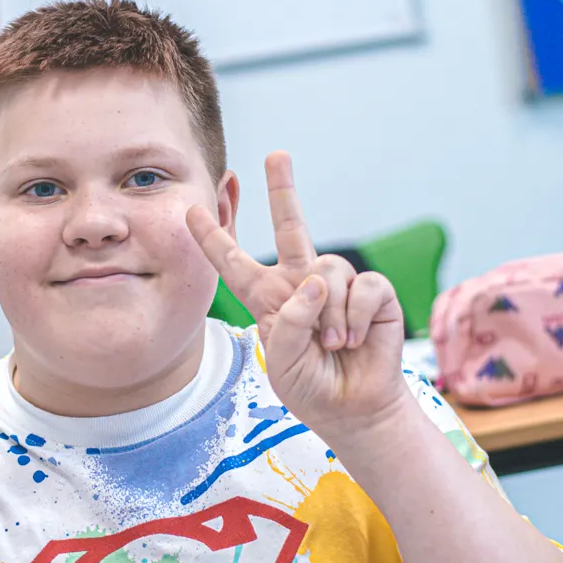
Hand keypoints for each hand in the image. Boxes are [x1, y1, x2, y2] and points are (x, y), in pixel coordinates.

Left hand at [186, 151, 407, 436]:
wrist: (352, 407)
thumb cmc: (309, 384)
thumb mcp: (282, 358)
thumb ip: (289, 320)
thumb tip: (316, 279)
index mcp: (268, 297)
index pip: (235, 263)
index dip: (213, 239)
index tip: (191, 210)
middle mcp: (301, 282)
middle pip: (291, 226)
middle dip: (283, 189)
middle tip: (277, 155)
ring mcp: (337, 285)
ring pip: (329, 271)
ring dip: (330, 315)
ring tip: (333, 344)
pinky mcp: (372, 293)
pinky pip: (362, 287)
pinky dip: (355, 317)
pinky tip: (354, 339)